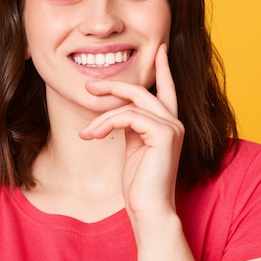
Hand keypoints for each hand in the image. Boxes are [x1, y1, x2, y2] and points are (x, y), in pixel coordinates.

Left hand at [78, 44, 183, 217]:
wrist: (148, 210)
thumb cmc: (139, 185)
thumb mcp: (133, 148)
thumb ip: (132, 127)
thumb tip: (118, 112)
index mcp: (168, 125)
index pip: (167, 90)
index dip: (163, 69)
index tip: (161, 49)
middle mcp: (174, 123)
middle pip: (142, 91)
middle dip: (113, 86)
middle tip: (89, 87)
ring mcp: (172, 127)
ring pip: (130, 104)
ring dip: (101, 117)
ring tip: (85, 133)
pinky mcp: (165, 134)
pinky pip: (128, 116)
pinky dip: (106, 124)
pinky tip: (93, 136)